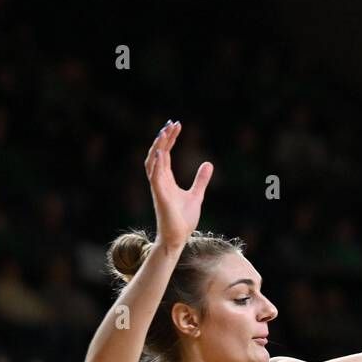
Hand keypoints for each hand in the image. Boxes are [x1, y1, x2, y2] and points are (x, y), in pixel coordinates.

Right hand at [145, 121, 212, 248]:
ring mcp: (158, 187)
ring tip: (164, 132)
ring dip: (158, 147)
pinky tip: (161, 152)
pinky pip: (155, 176)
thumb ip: (200, 180)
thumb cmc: (183, 219)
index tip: (176, 125)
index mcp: (166, 179)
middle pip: (158, 153)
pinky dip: (157, 164)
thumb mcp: (196, 195)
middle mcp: (159, 180)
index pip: (166, 154)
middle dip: (164, 138)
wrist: (178, 238)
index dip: (170, 139)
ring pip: (153, 161)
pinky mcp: (159, 195)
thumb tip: (208, 163)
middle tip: (171, 123)